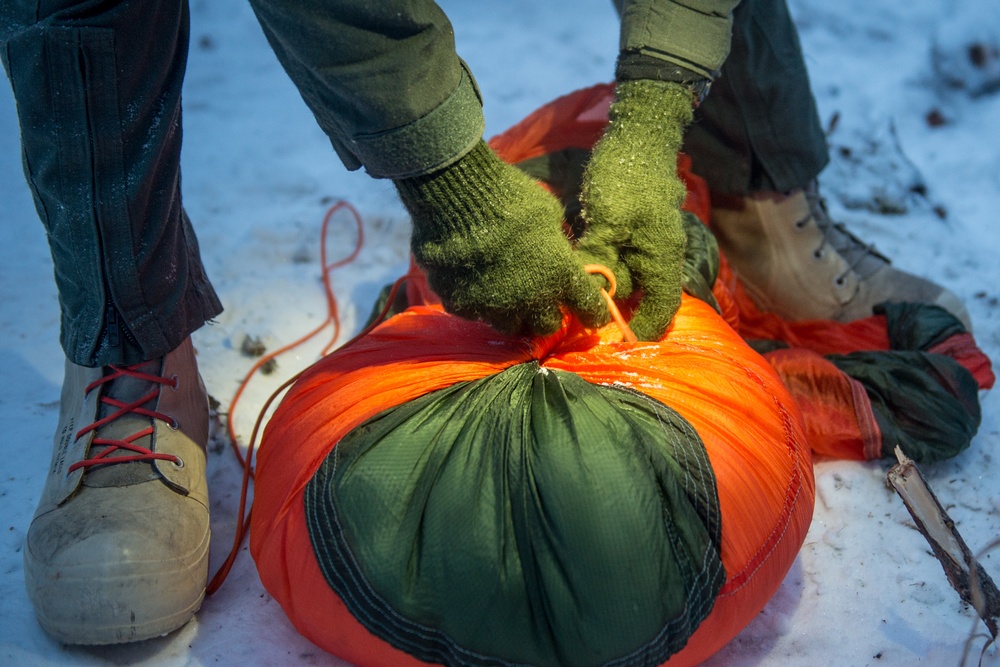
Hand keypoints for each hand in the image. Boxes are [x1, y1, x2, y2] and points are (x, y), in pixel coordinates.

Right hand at [395, 140, 608, 336]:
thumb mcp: (548, 214)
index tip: (592, 314)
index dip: (593, 313)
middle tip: (540, 299)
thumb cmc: (512, 198)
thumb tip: (555, 246)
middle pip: (547, 326)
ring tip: (506, 297)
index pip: (590, 309)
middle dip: (547, 314)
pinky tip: (473, 284)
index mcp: (561, 276)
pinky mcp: (463, 306)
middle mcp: (532, 300)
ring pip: (510, 326)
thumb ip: (555, 240)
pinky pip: (475, 313)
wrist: (459, 201)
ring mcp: (495, 307)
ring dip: (513, 314)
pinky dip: (478, 303)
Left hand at [576, 80, 694, 340]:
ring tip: (576, 294)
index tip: (618, 343)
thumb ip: (600, 260)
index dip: (643, 330)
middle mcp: (659, 255)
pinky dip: (602, 266)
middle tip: (583, 318)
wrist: (637, 135)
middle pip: (641, 295)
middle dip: (616, 308)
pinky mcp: (631, 230)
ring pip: (627, 277)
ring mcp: (646, 242)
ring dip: (607, 286)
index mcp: (662, 258)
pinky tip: (580, 266)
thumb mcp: (607, 222)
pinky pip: (619, 258)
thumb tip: (591, 294)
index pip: (662, 308)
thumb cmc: (626, 177)